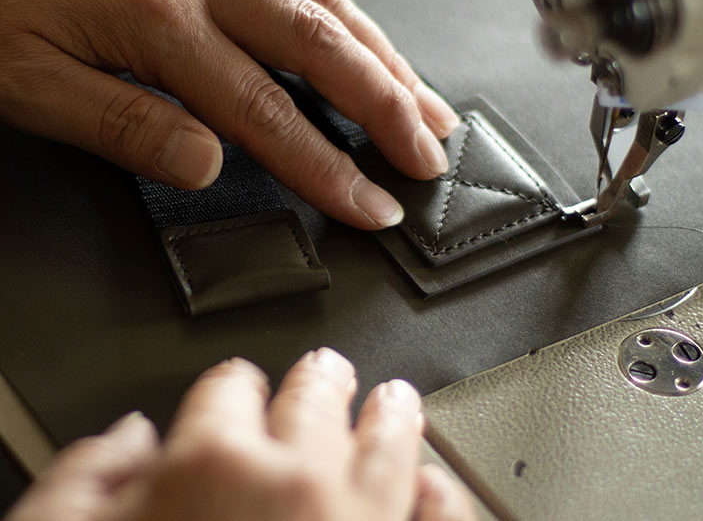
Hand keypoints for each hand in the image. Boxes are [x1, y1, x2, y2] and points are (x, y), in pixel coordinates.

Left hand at [0, 0, 458, 228]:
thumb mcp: (27, 86)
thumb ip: (125, 125)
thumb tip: (208, 164)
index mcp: (155, 16)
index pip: (266, 109)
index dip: (328, 166)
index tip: (371, 205)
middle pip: (321, 42)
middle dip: (389, 104)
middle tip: (430, 153)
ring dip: (383, 53)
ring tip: (425, 102)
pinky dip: (341, 3)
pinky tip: (362, 31)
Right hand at [6, 350, 476, 520]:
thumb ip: (86, 481)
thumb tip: (127, 442)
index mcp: (211, 466)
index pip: (228, 391)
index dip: (230, 386)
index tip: (237, 386)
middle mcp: (296, 484)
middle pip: (316, 400)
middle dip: (318, 382)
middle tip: (327, 372)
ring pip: (391, 443)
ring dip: (393, 416)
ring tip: (396, 400)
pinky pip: (438, 520)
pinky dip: (441, 498)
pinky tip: (435, 486)